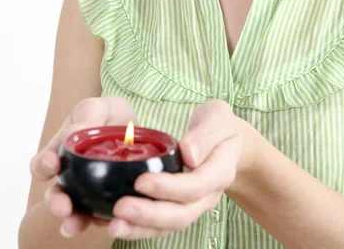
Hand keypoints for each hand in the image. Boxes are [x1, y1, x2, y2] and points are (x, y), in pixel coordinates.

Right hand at [29, 96, 136, 237]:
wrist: (136, 129)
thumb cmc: (110, 115)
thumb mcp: (99, 107)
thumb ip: (86, 114)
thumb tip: (71, 135)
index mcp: (62, 153)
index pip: (43, 165)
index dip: (43, 166)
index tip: (52, 163)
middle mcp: (71, 177)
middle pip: (56, 195)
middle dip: (56, 202)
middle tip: (62, 206)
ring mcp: (89, 193)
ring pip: (76, 212)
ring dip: (73, 220)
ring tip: (74, 224)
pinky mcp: (110, 203)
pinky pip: (103, 218)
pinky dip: (103, 222)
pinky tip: (109, 223)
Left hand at [108, 99, 257, 239]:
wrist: (229, 143)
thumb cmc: (220, 125)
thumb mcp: (217, 116)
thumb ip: (206, 133)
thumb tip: (189, 154)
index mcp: (221, 170)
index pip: (196, 185)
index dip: (169, 187)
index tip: (141, 181)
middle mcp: (208, 194)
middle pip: (182, 213)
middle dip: (150, 214)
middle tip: (120, 207)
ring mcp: (195, 204)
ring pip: (170, 224)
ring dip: (141, 227)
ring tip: (114, 224)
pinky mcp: (179, 207)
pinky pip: (161, 224)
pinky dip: (139, 228)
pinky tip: (117, 224)